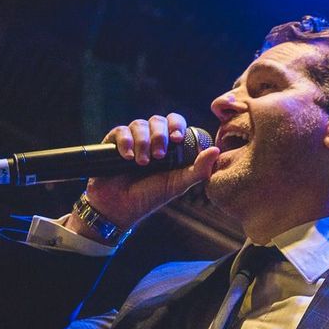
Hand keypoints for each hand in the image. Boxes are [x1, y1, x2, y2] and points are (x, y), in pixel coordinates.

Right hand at [65, 113, 219, 239]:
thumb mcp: (178, 184)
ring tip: (142, 162)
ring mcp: (131, 140)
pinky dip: (125, 142)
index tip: (177, 139)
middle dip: (160, 135)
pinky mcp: (113, 143)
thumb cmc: (150, 196)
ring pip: (139, 124)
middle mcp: (150, 139)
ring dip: (143, 142)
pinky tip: (127, 157)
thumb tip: (216, 150)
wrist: (119, 208)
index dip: (177, 125)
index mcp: (168, 146)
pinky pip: (121, 131)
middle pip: (158, 120)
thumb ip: (198, 169)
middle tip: (159, 156)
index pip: (175, 123)